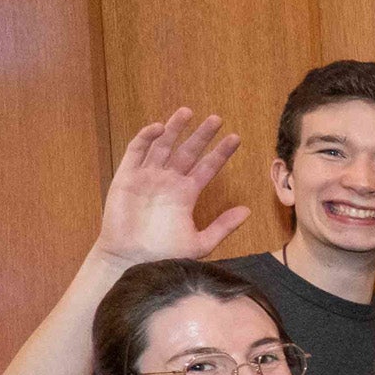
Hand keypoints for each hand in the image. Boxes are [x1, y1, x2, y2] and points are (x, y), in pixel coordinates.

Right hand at [94, 108, 249, 268]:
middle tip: (216, 118)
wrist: (132, 262)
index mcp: (186, 194)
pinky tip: (158, 127)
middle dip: (201, 135)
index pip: (207, 167)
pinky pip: (135, 152)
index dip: (220, 152)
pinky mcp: (126, 177)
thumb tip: (248, 210)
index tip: (235, 138)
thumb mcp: (201, 242)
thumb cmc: (165, 255)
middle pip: (187, 151)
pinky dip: (145, 138)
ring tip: (187, 112)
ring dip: (174, 129)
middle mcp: (168, 181)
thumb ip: (223, 226)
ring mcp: (147, 177)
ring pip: (163, 146)